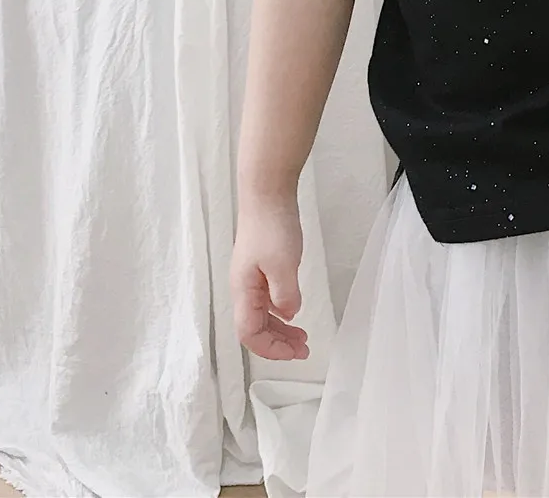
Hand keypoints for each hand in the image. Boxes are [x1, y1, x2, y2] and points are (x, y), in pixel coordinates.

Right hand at [231, 195, 309, 360]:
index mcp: (243, 291)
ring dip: (280, 329)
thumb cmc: (272, 227)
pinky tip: (292, 310)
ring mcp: (251, 277)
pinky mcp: (260, 266)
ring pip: (261, 314)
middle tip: (304, 349)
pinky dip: (280, 310)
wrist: (267, 194)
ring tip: (302, 337)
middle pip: (254, 328)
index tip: (295, 353)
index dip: (271, 349)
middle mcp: (243, 288)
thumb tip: (288, 315)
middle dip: (277, 343)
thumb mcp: (283, 264)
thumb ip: (285, 294)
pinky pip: (266, 299)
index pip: (250, 334)